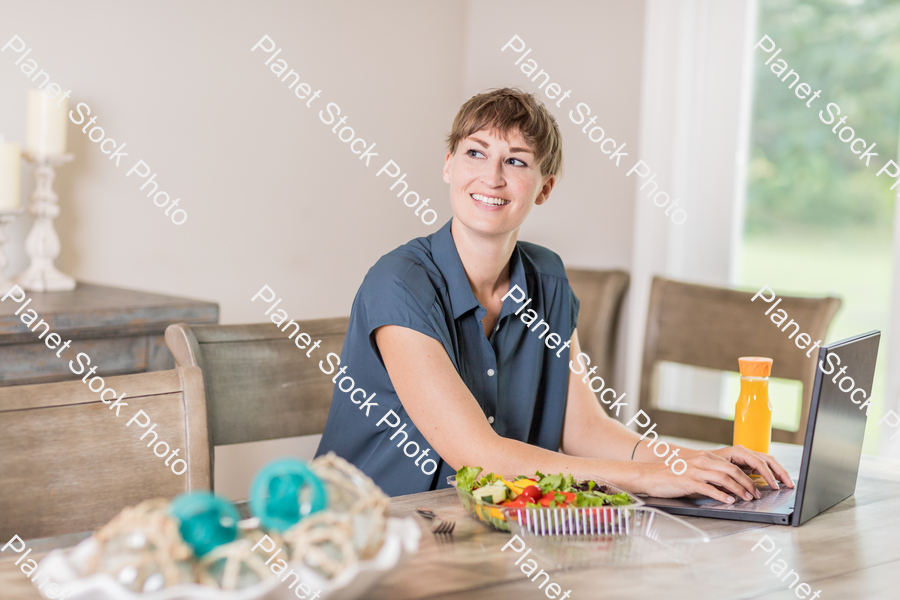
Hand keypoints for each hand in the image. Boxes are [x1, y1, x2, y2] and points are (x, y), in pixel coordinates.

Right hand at [632, 446, 790, 502]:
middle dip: (748, 483)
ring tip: (747, 498)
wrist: (648, 475)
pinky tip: (729, 501)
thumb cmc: (670, 475)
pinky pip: (709, 488)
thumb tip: (728, 486)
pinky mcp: (688, 481)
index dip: (747, 476)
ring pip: (724, 478)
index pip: (732, 465)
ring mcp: (694, 470)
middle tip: (756, 494)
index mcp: (704, 457)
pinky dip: (721, 495)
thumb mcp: (692, 470)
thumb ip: (709, 474)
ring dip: (739, 489)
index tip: (756, 487)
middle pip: (732, 470)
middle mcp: (701, 461)